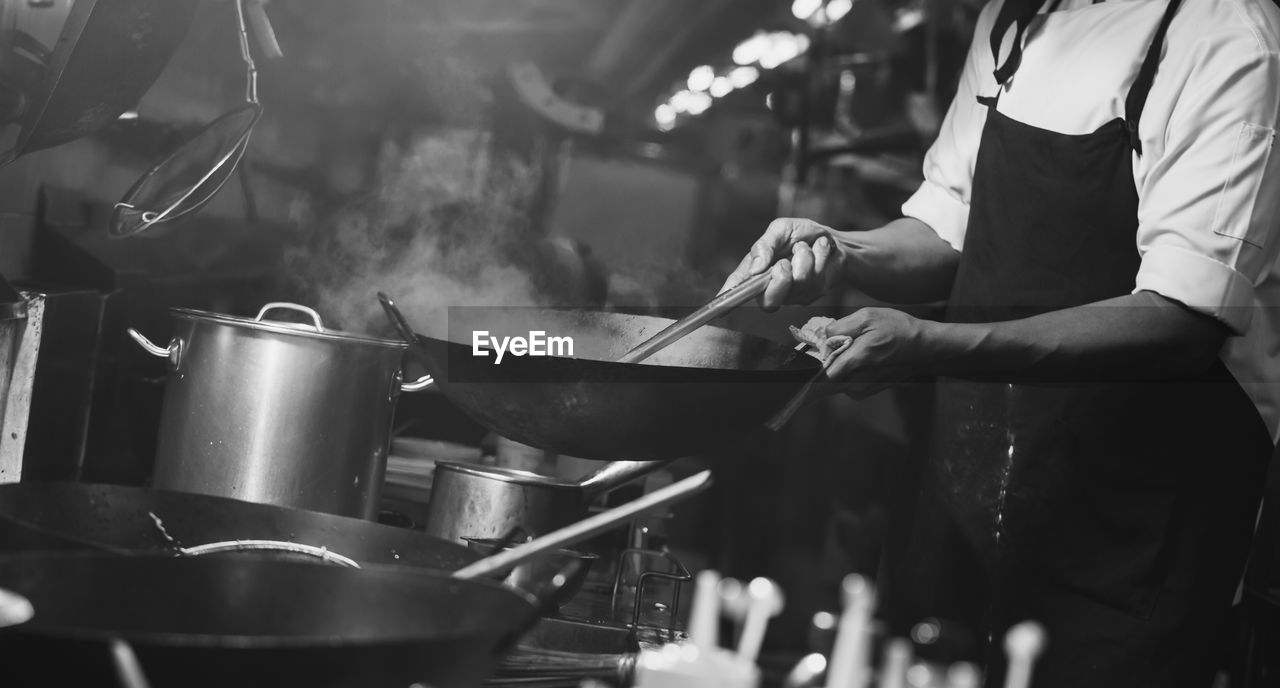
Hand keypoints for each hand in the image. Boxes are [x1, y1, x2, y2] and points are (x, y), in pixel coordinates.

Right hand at [719, 218, 845, 310]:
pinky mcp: (815, 293)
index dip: (728, 300)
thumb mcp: (780, 229)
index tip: (720, 308)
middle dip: (780, 280)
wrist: (833, 239)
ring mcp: (795, 294)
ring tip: (806, 247)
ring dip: (805, 256)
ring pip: (799, 281)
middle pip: (769, 302)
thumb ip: (764, 245)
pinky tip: (820, 252)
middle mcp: (773, 288)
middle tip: (784, 263)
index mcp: (757, 273)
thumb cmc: (801, 234)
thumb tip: (755, 268)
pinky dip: (820, 256)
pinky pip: (818, 277)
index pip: (739, 289)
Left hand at [813, 308, 933, 396]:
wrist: (926, 347)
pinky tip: (861, 359)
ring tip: (852, 350)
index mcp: (857, 360)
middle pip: (824, 379)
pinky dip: (847, 372)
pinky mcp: (866, 391)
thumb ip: (841, 327)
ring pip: (834, 381)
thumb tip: (824, 336)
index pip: (822, 375)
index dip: (814, 363)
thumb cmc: (899, 329)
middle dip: (824, 363)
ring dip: (836, 367)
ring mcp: (861, 389)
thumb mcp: (868, 317)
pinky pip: (845, 383)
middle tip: (833, 347)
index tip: (815, 351)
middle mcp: (857, 382)